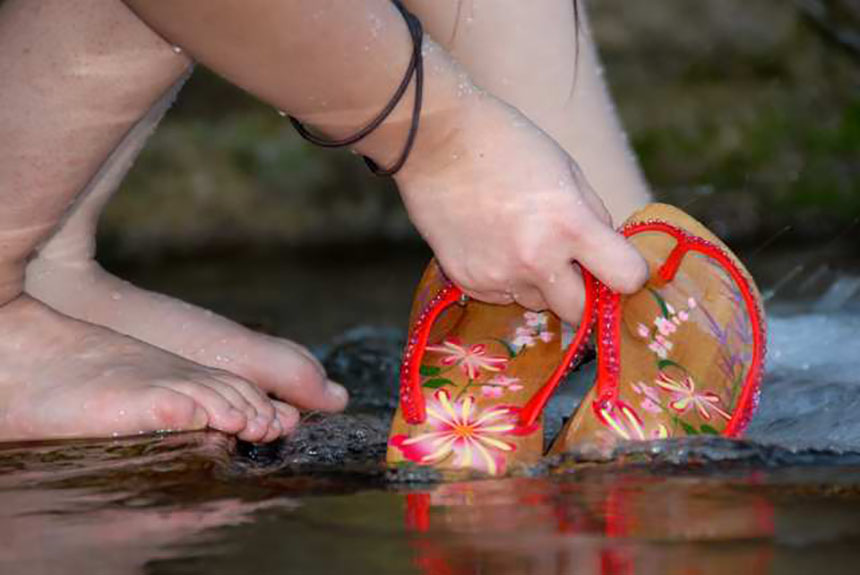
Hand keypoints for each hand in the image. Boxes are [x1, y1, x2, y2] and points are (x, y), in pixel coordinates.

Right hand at [394, 93, 647, 323]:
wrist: (435, 140)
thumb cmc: (508, 144)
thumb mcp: (568, 171)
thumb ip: (593, 219)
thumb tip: (606, 257)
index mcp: (570, 224)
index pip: (626, 278)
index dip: (628, 274)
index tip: (618, 267)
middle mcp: (536, 260)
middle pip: (581, 312)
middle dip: (583, 293)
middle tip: (572, 267)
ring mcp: (498, 275)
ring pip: (538, 303)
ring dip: (541, 284)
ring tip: (520, 241)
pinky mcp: (467, 282)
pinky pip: (502, 296)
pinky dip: (505, 279)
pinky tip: (492, 243)